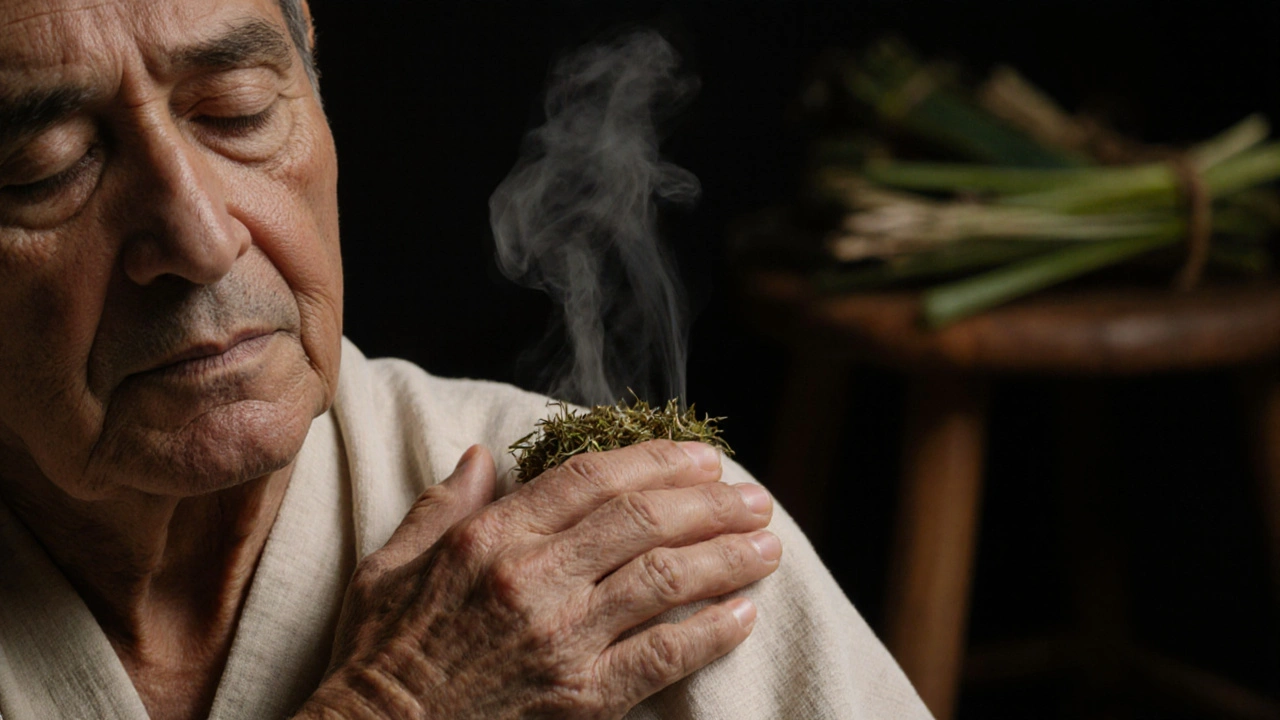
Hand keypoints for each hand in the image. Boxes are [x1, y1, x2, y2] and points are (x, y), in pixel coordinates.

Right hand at [296, 440, 779, 719]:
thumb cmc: (381, 655)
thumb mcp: (392, 564)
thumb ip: (446, 504)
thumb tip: (485, 455)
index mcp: (489, 538)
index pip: (590, 479)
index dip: (654, 459)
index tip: (700, 455)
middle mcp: (532, 580)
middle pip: (642, 520)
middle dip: (710, 501)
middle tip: (754, 496)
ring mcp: (561, 640)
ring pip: (665, 579)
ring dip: (727, 557)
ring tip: (768, 545)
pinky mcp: (583, 699)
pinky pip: (663, 656)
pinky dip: (710, 632)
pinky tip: (743, 614)